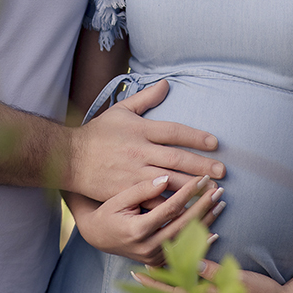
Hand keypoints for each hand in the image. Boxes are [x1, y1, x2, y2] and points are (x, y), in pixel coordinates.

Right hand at [66, 79, 224, 200]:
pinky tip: (187, 209)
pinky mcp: (127, 191)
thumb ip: (145, 98)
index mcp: (140, 130)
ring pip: (169, 181)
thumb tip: (167, 83)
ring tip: (212, 190)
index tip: (215, 143)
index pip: (174, 131)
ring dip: (193, 186)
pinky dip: (171, 204)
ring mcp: (133, 173)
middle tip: (222, 171)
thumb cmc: (98, 133)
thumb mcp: (120, 110)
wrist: (70, 158)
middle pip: (176, 159)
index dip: (196, 136)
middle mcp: (139, 151)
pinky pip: (153, 200)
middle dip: (202, 166)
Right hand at [72, 175, 225, 264]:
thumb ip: (142, 189)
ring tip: (220, 204)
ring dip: (206, 221)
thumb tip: (166, 178)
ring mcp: (154, 258)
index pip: (170, 209)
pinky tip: (214, 230)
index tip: (202, 179)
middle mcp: (148, 247)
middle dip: (202, 206)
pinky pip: (183, 251)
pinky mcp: (158, 262)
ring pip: (186, 239)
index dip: (188, 193)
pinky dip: (199, 241)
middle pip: (183, 225)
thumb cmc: (108, 212)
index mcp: (138, 230)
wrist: (98, 237)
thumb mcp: (119, 197)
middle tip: (218, 190)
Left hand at [133, 258, 292, 292]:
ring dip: (166, 286)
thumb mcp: (238, 279)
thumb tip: (190, 263)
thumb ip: (213, 273)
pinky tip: (173, 279)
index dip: (158, 282)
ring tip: (148, 273)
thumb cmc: (262, 292)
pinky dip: (182, 287)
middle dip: (154, 286)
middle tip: (135, 272)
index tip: (140, 270)